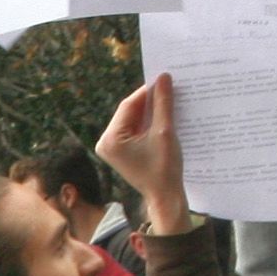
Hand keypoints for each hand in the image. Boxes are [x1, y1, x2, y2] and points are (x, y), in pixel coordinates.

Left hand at [96, 74, 189, 230]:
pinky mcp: (123, 152)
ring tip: (169, 98)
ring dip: (151, 110)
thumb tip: (164, 78)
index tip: (164, 78)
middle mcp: (106, 142)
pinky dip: (149, 122)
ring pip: (134, 120)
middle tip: (168, 86)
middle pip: (130, 112)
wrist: (165, 197)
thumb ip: (163, 104)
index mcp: (110, 139)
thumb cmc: (164, 168)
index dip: (147, 91)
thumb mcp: (164, 132)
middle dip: (149, 101)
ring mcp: (113, 148)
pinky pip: (135, 130)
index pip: (128, 106)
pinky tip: (164, 114)